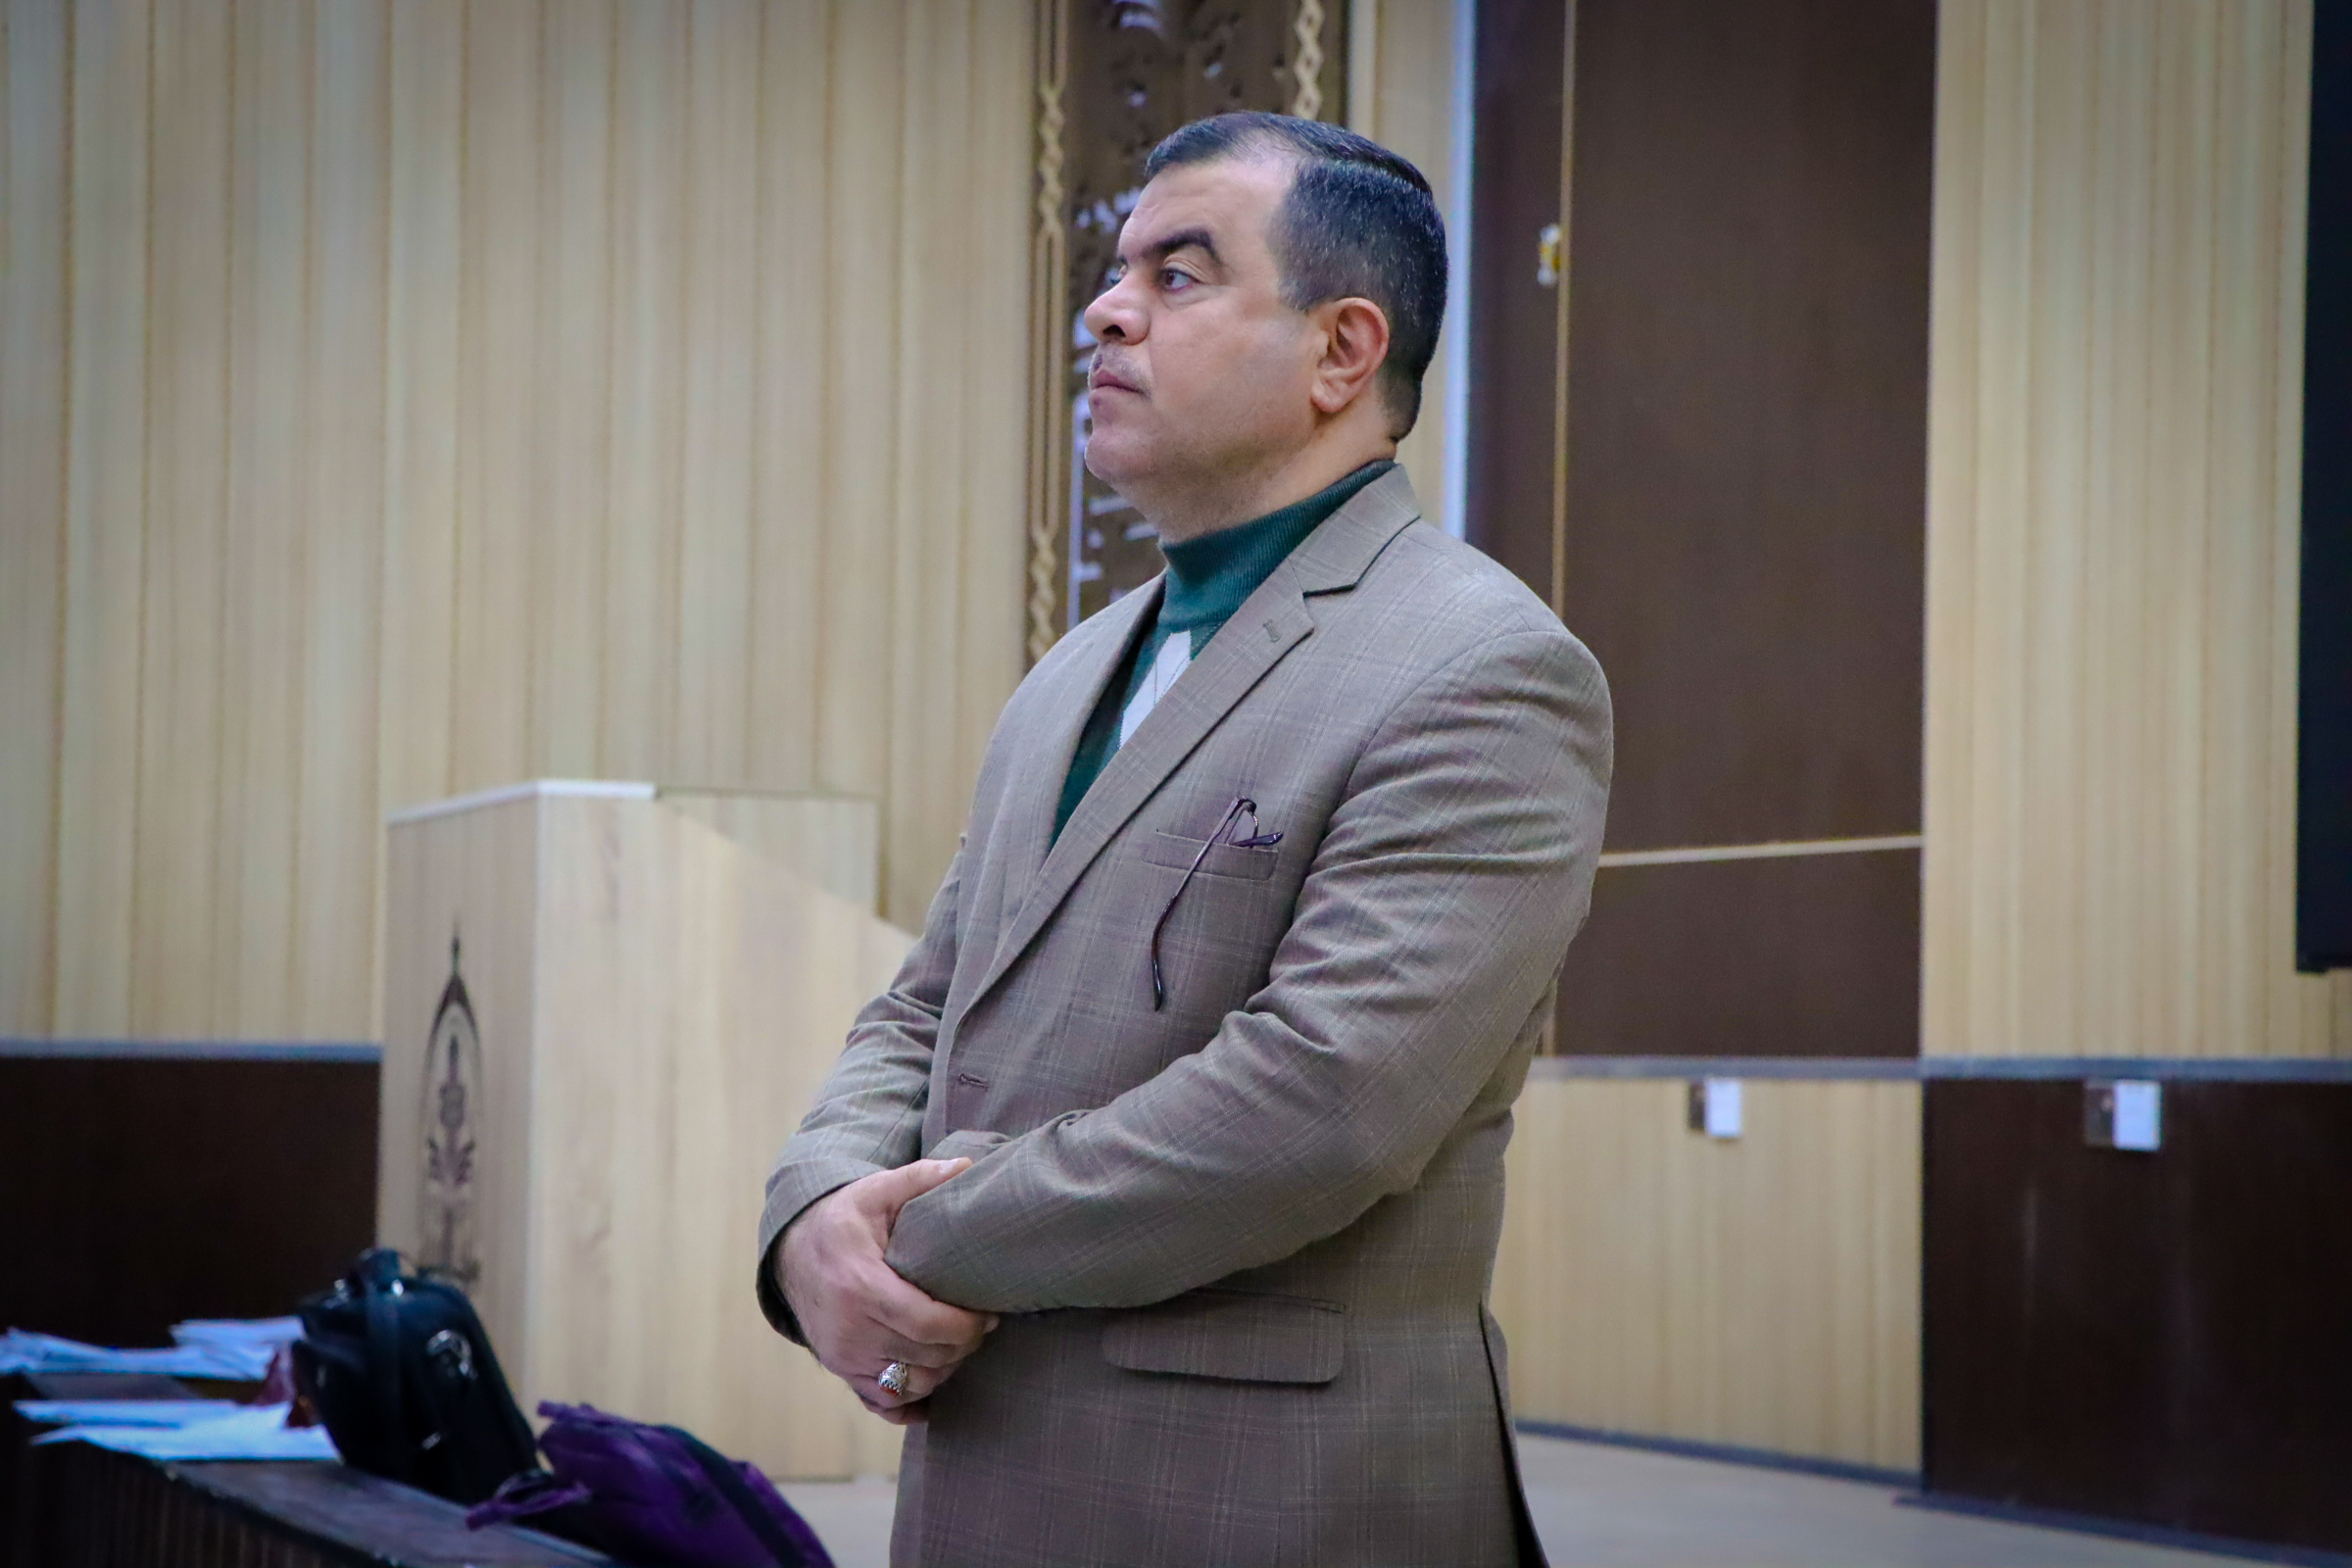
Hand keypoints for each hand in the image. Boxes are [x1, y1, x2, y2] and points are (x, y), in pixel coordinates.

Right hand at [776, 1158, 998, 1423]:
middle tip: (981, 1326)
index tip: (988, 1315)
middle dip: (962, 1346)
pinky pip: (882, 1401)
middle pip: (924, 1357)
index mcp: (860, 1285)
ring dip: (944, 1370)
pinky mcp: (840, 1371)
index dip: (965, 1327)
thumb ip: (921, 1178)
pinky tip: (934, 1382)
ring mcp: (841, 1356)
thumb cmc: (844, 1219)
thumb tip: (967, 1167)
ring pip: (909, 1384)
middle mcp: (848, 1329)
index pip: (925, 1323)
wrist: (792, 1251)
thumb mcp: (876, 1191)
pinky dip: (912, 1399)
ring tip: (959, 1343)